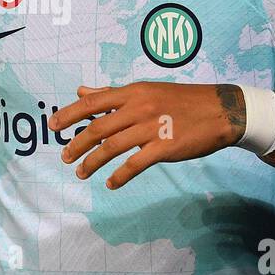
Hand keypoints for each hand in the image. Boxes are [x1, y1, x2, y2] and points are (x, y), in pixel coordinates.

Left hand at [48, 83, 245, 189]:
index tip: (53, 126)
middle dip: (77, 144)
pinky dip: (120, 175)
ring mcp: (152, 128)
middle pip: (98, 128)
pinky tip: (111, 183)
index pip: (93, 103)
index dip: (70, 114)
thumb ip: (111, 94)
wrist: (221, 110)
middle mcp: (139, 108)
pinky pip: (135, 164)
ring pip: (112, 147)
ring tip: (81, 173)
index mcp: (133, 92)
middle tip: (64, 157)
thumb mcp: (145, 90)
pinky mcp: (165, 147)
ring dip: (92, 162)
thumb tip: (81, 91)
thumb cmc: (181, 101)